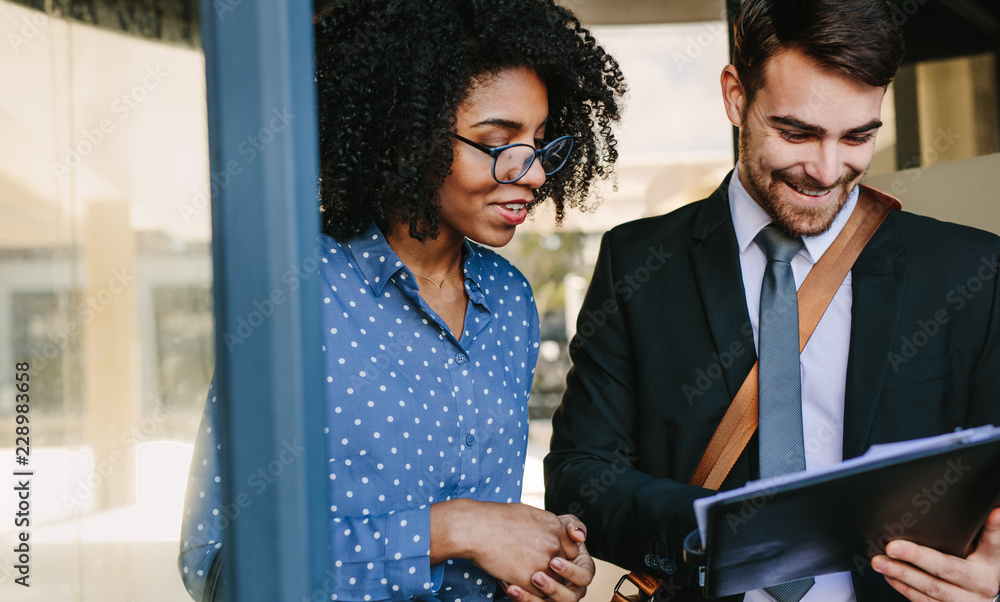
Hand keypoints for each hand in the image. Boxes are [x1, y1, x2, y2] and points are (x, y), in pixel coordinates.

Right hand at [430, 500, 579, 597]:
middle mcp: (554, 543)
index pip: (571, 551)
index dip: (559, 556)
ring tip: (523, 575)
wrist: (474, 527)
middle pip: (563, 567)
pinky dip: (528, 592)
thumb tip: (554, 534)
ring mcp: (543, 562)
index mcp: (556, 526)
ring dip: (541, 584)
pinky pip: (538, 594)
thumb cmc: (496, 518)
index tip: (546, 557)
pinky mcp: (530, 578)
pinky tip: (514, 581)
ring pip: (553, 583)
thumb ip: (546, 526)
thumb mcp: (529, 513)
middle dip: (551, 571)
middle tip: (534, 569)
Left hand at [505, 515, 594, 601]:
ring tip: (515, 587)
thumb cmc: (551, 533)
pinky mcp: (540, 599)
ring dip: (532, 598)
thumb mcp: (563, 526)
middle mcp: (572, 588)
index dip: (570, 571)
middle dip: (552, 588)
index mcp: (583, 571)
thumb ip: (574, 527)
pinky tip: (508, 586)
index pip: (584, 577)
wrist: (528, 539)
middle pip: (568, 598)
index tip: (553, 561)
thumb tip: (580, 536)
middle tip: (536, 576)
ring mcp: (556, 597)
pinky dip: (520, 598)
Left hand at [871, 507, 999, 600]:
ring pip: (929, 589)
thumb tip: (993, 509)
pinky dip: (903, 588)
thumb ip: (986, 532)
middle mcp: (980, 586)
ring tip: (880, 562)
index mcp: (991, 565)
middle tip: (891, 547)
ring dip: (901, 574)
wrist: (980, 596)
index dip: (993, 528)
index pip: (991, 543)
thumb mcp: (986, 550)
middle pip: (945, 570)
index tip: (993, 513)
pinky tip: (889, 576)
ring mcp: (963, 601)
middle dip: (915, 557)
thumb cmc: (979, 566)